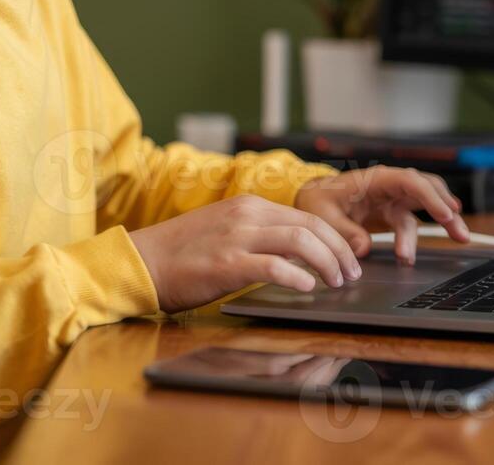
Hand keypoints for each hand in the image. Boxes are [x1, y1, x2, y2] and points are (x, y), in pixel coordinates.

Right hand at [128, 194, 364, 312]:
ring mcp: (237, 237)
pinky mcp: (227, 263)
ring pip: (301, 241)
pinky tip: (307, 289)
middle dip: (340, 251)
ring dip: (327, 263)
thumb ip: (260, 236)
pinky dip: (298, 278)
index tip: (348, 258)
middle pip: (312, 225)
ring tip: (336, 283)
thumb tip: (299, 255)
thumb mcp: (226, 231)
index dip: (335, 238)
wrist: (141, 262)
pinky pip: (274, 266)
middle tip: (352, 274)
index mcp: (250, 205)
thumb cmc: (182, 254)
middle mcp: (247, 215)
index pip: (308, 215)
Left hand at [293, 166, 470, 264]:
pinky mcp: (392, 212)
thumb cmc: (318, 200)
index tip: (445, 214)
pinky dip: (424, 231)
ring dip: (444, 219)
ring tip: (459, 238)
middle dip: (446, 207)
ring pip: (425, 204)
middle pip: (426, 189)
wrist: (313, 198)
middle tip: (459, 230)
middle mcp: (389, 185)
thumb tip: (363, 248)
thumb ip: (344, 231)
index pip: (410, 182)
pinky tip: (440, 238)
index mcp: (375, 179)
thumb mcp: (323, 215)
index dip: (430, 197)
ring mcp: (393, 198)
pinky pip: (412, 221)